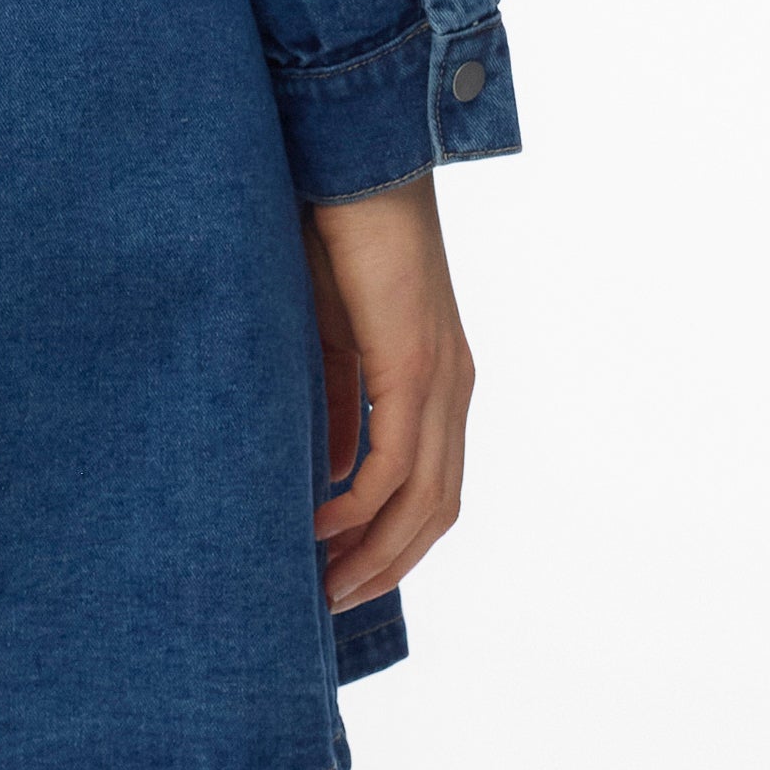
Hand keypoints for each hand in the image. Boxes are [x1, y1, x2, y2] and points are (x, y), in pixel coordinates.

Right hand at [303, 173, 473, 609]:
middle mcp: (451, 388)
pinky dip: (358, 504)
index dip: (393, 540)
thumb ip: (339, 405)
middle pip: (436, 509)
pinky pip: (393, 461)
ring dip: (376, 551)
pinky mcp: (412, 364)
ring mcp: (438, 379)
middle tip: (332, 602)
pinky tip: (318, 523)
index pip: (431, 488)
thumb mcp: (332, 341)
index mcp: (437, 382)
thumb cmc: (335, 241)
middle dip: (387, 565)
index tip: (343, 575)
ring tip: (326, 584)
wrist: (349, 167)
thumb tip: (329, 472)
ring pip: (423, 498)